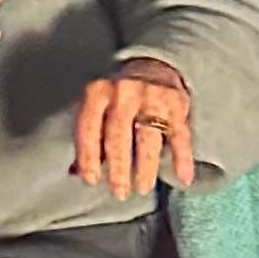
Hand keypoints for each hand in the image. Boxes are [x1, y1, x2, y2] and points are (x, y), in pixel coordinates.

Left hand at [74, 57, 195, 198]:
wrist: (153, 64)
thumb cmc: (119, 95)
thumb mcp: (98, 107)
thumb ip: (90, 137)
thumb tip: (75, 173)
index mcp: (98, 91)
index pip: (89, 128)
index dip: (89, 156)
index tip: (92, 180)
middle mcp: (124, 91)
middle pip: (119, 135)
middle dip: (118, 167)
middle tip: (119, 192)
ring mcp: (152, 96)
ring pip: (148, 137)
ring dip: (146, 167)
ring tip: (143, 187)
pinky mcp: (177, 103)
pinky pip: (180, 135)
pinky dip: (183, 157)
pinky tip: (183, 177)